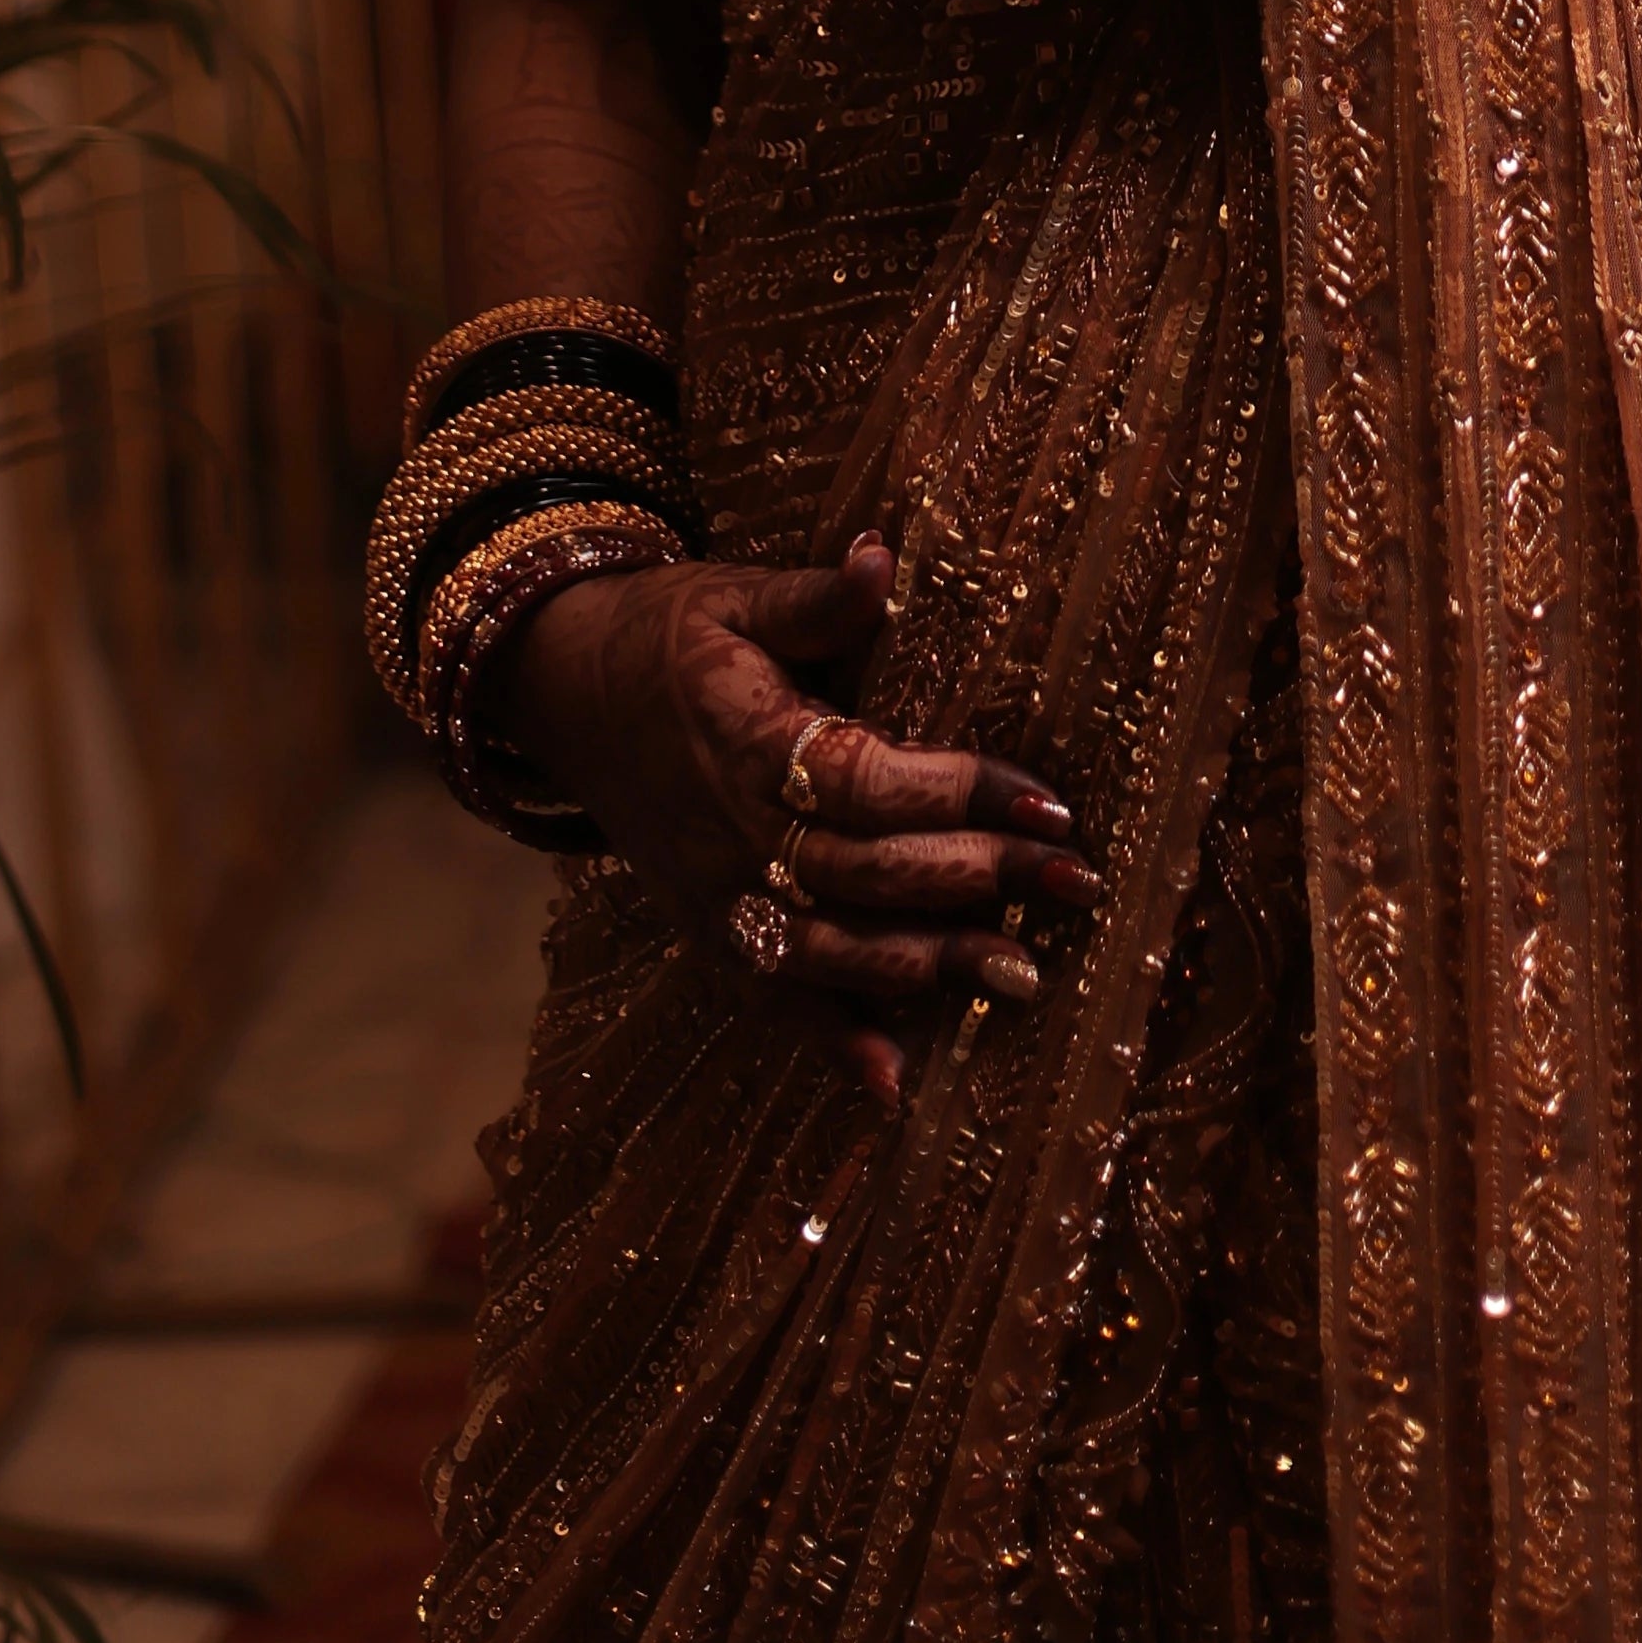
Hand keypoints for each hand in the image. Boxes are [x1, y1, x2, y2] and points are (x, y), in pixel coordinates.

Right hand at [491, 537, 1097, 1103]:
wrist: (565, 695)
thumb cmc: (667, 637)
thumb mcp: (734, 597)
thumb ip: (814, 599)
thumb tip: (883, 557)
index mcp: (750, 745)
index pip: (872, 783)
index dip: (964, 796)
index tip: (1052, 805)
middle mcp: (734, 835)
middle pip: (869, 875)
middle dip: (979, 883)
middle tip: (1076, 884)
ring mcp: (719, 898)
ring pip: (834, 951)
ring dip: (931, 970)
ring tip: (1025, 976)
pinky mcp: (708, 934)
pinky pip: (772, 1002)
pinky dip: (833, 1046)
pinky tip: (895, 1085)